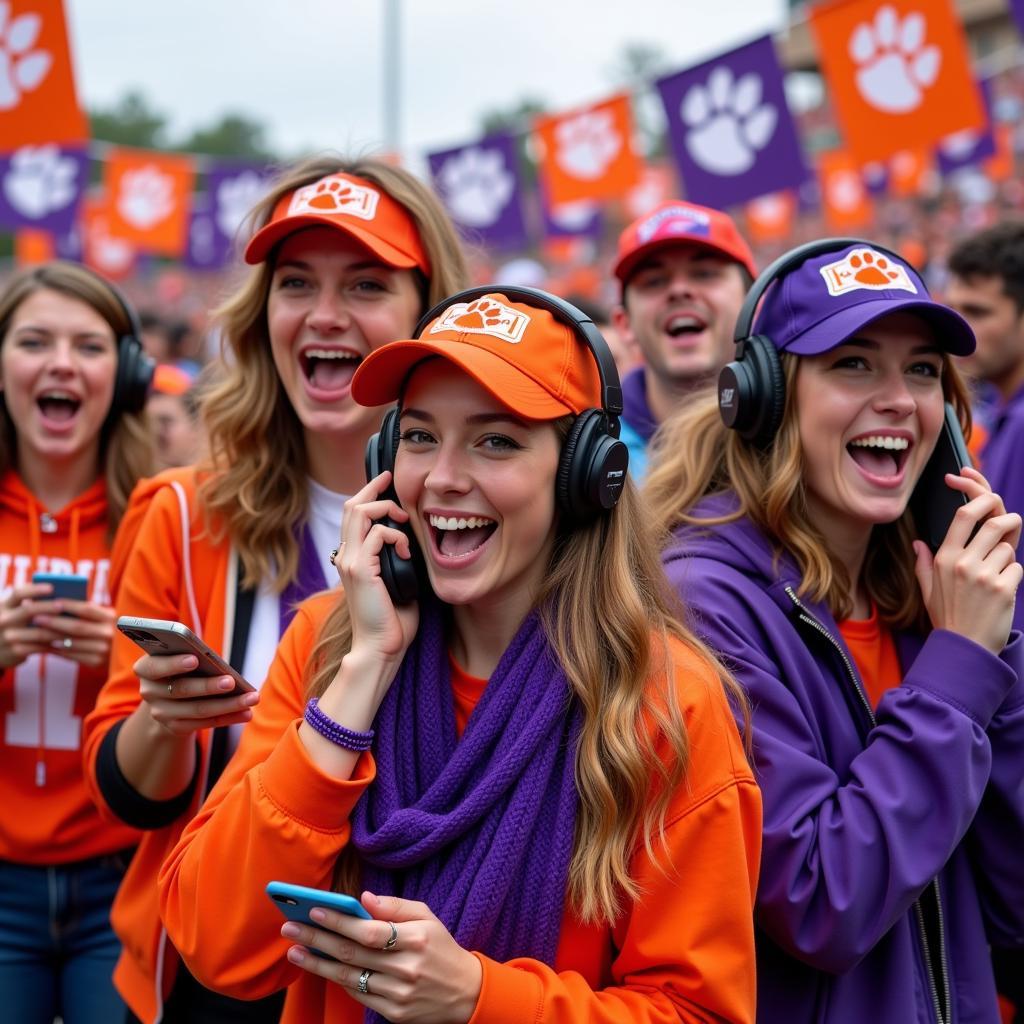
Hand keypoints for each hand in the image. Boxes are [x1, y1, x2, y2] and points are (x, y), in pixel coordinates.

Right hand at [0, 582, 64, 667]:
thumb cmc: (14, 625)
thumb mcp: (14, 612)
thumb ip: (31, 605)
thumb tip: (66, 599)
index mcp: (4, 605)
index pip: (18, 593)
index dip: (35, 590)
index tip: (52, 587)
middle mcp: (3, 619)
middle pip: (28, 610)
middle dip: (48, 607)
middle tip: (64, 605)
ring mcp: (8, 636)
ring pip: (38, 632)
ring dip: (59, 629)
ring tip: (76, 626)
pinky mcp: (15, 651)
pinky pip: (40, 647)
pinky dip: (55, 644)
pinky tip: (68, 642)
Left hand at [34, 601, 116, 667]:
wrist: (125, 655)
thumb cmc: (107, 630)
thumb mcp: (105, 619)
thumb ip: (88, 612)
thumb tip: (57, 603)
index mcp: (112, 618)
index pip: (88, 609)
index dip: (70, 605)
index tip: (53, 601)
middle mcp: (110, 634)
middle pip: (77, 627)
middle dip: (54, 622)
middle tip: (36, 618)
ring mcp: (104, 650)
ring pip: (72, 642)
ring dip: (52, 637)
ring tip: (37, 632)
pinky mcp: (97, 662)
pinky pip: (72, 655)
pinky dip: (57, 650)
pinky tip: (47, 645)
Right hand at [135, 652, 258, 735]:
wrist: (166, 697)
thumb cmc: (179, 666)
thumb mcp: (177, 656)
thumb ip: (190, 654)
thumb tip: (217, 662)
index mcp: (145, 668)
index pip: (154, 667)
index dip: (173, 664)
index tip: (194, 659)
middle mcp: (150, 692)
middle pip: (182, 689)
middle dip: (209, 686)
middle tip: (231, 681)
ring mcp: (162, 713)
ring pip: (198, 710)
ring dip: (228, 705)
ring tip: (252, 698)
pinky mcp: (177, 727)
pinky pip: (206, 723)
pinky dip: (229, 718)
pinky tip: (247, 713)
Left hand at [281, 892, 481, 1023]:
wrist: (466, 993)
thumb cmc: (442, 948)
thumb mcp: (428, 918)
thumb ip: (395, 906)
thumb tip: (363, 898)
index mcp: (416, 939)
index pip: (369, 931)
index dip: (339, 922)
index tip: (314, 910)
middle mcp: (406, 969)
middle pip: (352, 954)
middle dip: (317, 940)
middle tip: (290, 929)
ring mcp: (399, 995)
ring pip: (350, 977)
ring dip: (318, 964)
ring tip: (295, 953)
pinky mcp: (394, 1014)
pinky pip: (360, 995)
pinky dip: (340, 981)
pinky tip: (323, 968)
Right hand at [336, 472, 419, 667]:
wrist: (380, 647)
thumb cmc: (393, 620)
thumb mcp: (397, 579)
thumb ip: (398, 557)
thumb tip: (414, 538)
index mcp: (352, 557)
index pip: (352, 515)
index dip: (368, 494)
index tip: (386, 482)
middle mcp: (345, 556)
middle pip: (351, 506)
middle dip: (373, 488)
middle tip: (391, 480)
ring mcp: (349, 561)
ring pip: (359, 512)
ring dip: (385, 508)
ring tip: (404, 520)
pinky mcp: (360, 570)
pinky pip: (377, 534)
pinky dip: (396, 536)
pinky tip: (407, 552)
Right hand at [914, 467, 1022, 654]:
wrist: (964, 649)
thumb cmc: (947, 618)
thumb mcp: (927, 590)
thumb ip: (923, 564)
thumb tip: (918, 544)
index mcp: (944, 559)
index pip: (963, 515)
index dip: (979, 497)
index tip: (987, 496)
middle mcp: (963, 563)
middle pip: (994, 522)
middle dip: (1008, 518)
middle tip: (1011, 521)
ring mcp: (983, 575)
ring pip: (1009, 547)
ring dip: (1010, 554)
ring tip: (1001, 569)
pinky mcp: (1003, 589)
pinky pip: (1018, 568)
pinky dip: (1015, 576)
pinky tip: (1003, 591)